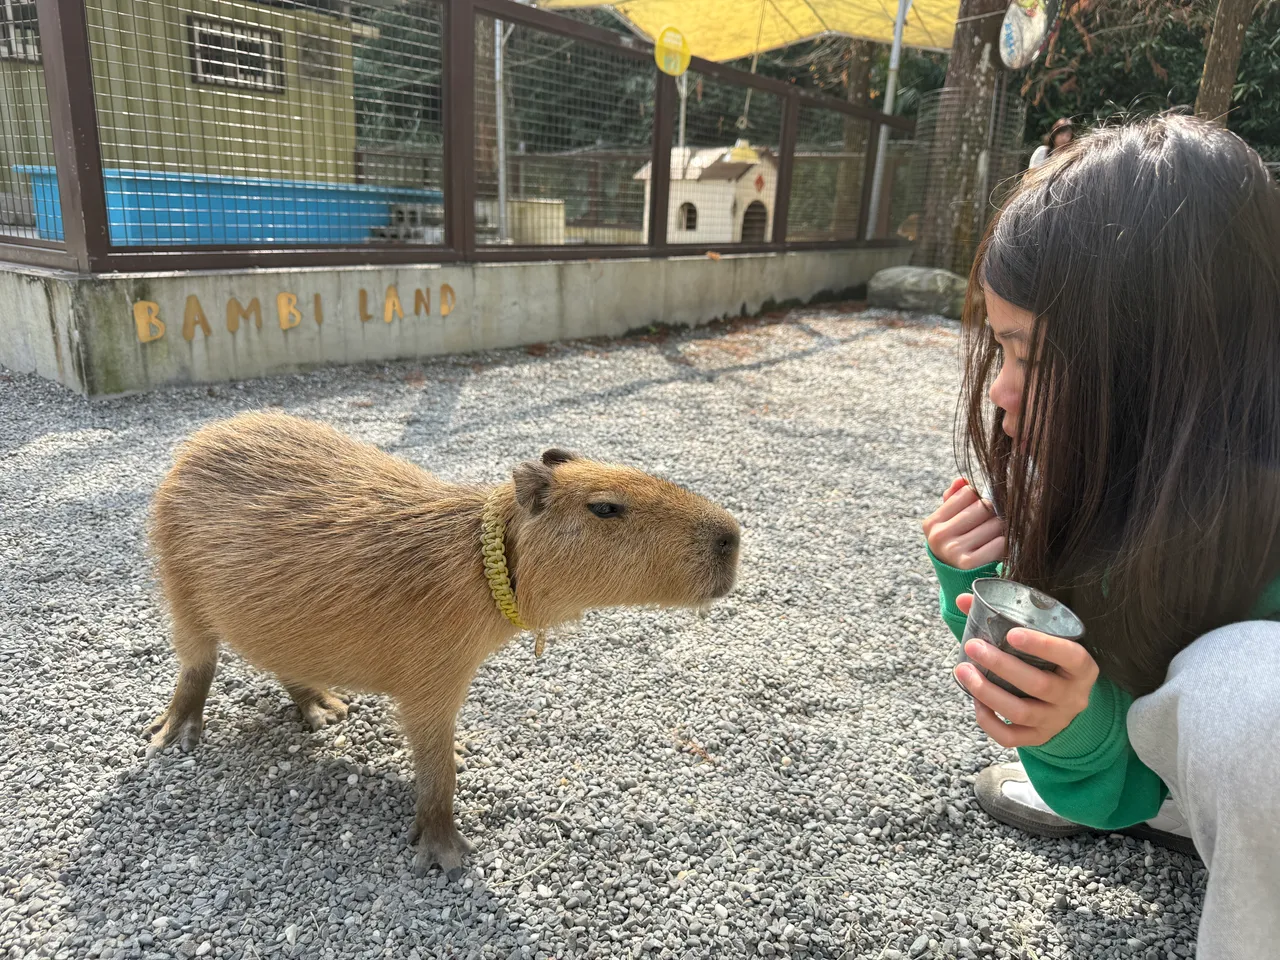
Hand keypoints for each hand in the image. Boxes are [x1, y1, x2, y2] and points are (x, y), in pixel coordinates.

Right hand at [922, 478, 1004, 568]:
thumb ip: (954, 498)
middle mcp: (939, 536)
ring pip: (994, 524)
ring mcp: (953, 550)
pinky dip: (1004, 543)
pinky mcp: (970, 564)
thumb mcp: (949, 523)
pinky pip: (999, 543)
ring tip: (995, 535)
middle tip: (992, 521)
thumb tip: (961, 480)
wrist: (957, 581)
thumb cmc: (956, 544)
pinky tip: (999, 546)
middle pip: (982, 507)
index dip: (978, 498)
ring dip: (1001, 528)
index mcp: (932, 523)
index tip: (979, 509)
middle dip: (992, 512)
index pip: (967, 493)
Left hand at [953, 594, 1099, 747]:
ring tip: (962, 670)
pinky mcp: (1038, 738)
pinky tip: (975, 702)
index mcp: (1082, 668)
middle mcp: (1073, 697)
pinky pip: (1011, 738)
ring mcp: (1056, 720)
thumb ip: (1007, 617)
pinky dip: (989, 721)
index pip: (1071, 656)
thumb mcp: (1040, 638)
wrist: (1062, 701)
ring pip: (1021, 712)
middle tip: (973, 646)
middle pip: (1038, 685)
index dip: (1043, 645)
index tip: (1012, 633)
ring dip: (987, 692)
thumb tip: (963, 598)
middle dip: (1001, 665)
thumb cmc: (1047, 660)